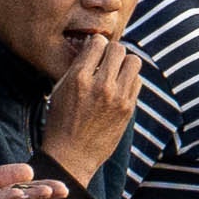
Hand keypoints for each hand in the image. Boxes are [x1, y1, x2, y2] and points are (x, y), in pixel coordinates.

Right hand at [45, 25, 139, 182]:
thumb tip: (93, 45)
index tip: (95, 49)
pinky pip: (138, 80)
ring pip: (134, 61)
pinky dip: (130, 79)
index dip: (97, 43)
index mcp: (79, 78)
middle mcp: (100, 85)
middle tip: (107, 60)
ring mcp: (117, 97)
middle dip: (112, 51)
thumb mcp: (60, 90)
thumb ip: (77, 67)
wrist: (71, 156)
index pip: (98, 42)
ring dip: (125, 63)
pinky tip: (119, 87)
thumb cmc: (60, 121)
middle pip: (118, 49)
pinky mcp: (128, 109)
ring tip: (116, 71)